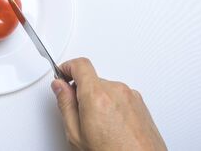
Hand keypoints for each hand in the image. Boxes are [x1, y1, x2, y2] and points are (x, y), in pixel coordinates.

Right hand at [51, 58, 166, 150]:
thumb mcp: (77, 135)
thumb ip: (65, 105)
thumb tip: (60, 87)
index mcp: (97, 96)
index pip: (80, 65)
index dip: (67, 67)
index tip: (61, 74)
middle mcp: (116, 91)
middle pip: (92, 79)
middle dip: (81, 91)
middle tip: (76, 113)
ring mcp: (131, 97)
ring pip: (106, 88)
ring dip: (97, 100)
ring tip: (97, 126)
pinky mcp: (141, 104)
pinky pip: (119, 97)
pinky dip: (111, 106)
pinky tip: (110, 127)